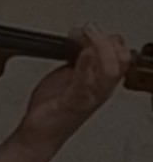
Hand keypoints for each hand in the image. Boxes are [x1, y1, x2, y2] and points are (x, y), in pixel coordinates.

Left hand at [16, 23, 129, 149]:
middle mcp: (100, 89)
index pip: (121, 53)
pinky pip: (86, 85)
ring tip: (85, 37)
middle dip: (107, 40)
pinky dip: (87, 66)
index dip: (109, 38)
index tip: (88, 29)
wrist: (39, 132)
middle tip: (87, 31)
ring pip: (110, 70)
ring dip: (99, 48)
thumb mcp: (68, 76)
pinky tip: (83, 54)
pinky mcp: (74, 105)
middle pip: (122, 59)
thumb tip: (81, 39)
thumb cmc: (54, 107)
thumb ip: (79, 60)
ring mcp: (89, 97)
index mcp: (101, 80)